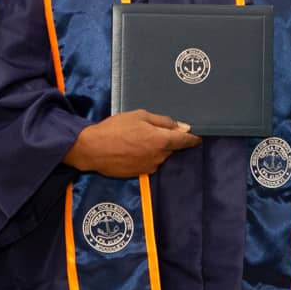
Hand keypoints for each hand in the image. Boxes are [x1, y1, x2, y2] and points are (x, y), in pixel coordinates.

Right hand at [63, 109, 200, 177]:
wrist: (92, 149)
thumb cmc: (115, 128)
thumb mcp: (139, 116)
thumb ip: (163, 122)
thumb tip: (182, 127)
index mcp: (161, 140)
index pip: (185, 141)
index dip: (193, 139)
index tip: (198, 137)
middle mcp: (159, 156)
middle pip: (172, 147)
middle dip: (168, 140)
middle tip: (153, 130)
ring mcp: (150, 167)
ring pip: (160, 155)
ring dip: (156, 148)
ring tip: (138, 139)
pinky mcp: (140, 174)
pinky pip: (150, 162)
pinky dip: (147, 156)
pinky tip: (133, 149)